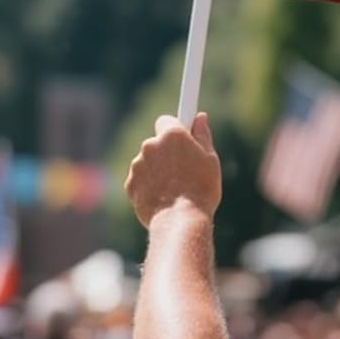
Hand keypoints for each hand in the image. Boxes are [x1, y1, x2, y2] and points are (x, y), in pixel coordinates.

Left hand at [125, 113, 222, 227]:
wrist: (180, 220)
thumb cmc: (201, 189)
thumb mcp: (210, 159)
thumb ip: (202, 135)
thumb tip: (200, 117)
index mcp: (172, 135)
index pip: (167, 120)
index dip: (175, 128)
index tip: (181, 134)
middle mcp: (151, 145)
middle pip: (157, 142)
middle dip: (167, 151)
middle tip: (183, 167)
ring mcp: (138, 165)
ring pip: (148, 161)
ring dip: (158, 169)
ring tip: (175, 186)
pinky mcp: (130, 184)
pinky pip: (140, 178)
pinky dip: (149, 184)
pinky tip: (163, 195)